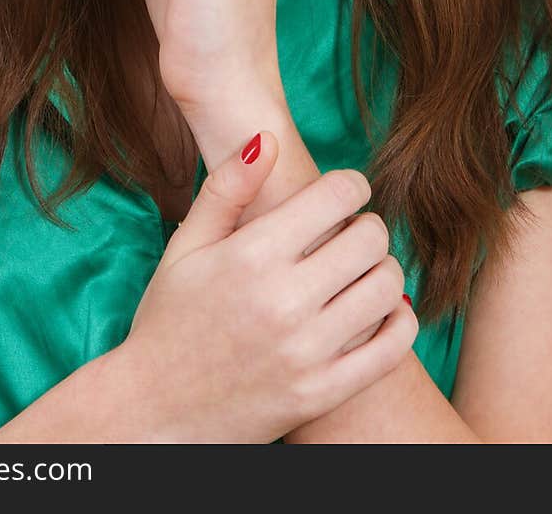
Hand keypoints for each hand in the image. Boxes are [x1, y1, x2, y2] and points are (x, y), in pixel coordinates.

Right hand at [124, 131, 416, 443]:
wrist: (152, 411)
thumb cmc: (168, 319)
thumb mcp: (186, 246)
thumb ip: (227, 188)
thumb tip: (265, 138)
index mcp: (251, 255)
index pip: (337, 196)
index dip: (351, 184)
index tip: (344, 192)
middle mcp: (283, 301)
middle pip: (370, 237)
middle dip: (366, 225)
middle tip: (350, 233)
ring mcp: (306, 352)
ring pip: (387, 287)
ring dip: (383, 269)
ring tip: (361, 271)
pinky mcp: (322, 393)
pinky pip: (391, 347)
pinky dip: (399, 320)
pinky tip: (380, 310)